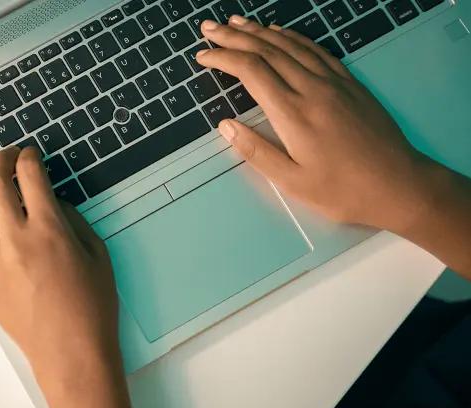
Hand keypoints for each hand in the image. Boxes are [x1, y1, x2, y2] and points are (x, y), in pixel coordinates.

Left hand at [0, 146, 119, 392]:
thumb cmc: (93, 306)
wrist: (70, 354)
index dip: (28, 157)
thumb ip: (71, 220)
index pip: (29, 176)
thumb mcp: (96, 253)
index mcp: (48, 230)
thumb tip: (49, 202)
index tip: (30, 153)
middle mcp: (14, 240)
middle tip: (4, 155)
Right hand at [197, 16, 434, 232]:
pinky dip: (293, 37)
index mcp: (293, 114)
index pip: (251, 71)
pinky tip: (280, 32)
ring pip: (290, 45)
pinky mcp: (350, 84)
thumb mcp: (292, 182)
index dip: (223, 58)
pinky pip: (316, 50)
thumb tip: (226, 126)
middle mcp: (312, 89)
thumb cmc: (343, 191)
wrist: (398, 184)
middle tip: (210, 28)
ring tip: (236, 23)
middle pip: (267, 51)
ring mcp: (333, 83)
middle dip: (234, 37)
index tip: (203, 56)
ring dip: (260, 31)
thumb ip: (256, 152)